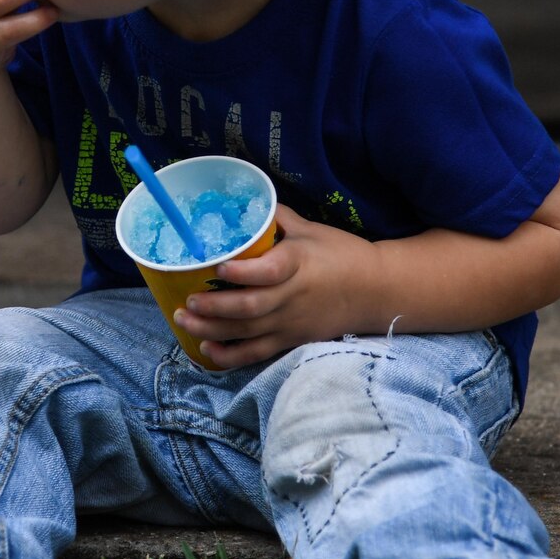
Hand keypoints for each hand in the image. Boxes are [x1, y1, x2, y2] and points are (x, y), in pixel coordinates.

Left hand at [172, 205, 382, 368]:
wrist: (376, 291)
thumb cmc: (341, 254)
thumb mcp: (311, 230)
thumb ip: (277, 218)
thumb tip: (244, 203)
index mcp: (299, 263)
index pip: (270, 271)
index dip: (242, 272)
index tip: (218, 267)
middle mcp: (293, 296)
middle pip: (250, 307)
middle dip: (214, 307)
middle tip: (187, 301)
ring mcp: (291, 322)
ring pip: (247, 332)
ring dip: (211, 329)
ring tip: (184, 321)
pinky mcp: (291, 340)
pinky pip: (257, 353)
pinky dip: (230, 355)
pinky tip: (206, 348)